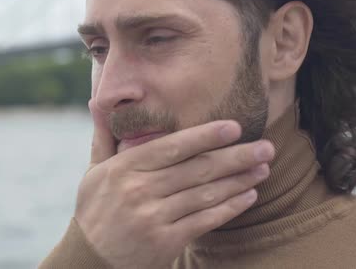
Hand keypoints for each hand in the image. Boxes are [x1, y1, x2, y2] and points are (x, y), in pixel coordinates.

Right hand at [74, 99, 274, 268]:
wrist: (88, 261)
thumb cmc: (95, 211)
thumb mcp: (94, 173)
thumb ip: (104, 137)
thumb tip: (96, 102)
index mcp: (124, 168)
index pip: (172, 147)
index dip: (206, 136)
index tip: (235, 127)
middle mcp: (139, 190)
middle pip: (197, 168)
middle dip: (236, 156)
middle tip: (266, 147)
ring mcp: (152, 217)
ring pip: (205, 194)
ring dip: (240, 180)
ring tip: (263, 169)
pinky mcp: (164, 242)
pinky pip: (205, 221)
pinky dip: (230, 208)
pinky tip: (249, 196)